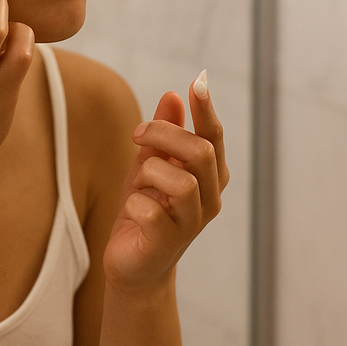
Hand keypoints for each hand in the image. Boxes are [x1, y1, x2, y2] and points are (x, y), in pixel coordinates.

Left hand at [102, 70, 228, 292]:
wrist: (132, 263)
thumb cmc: (145, 210)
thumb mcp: (150, 164)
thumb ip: (163, 134)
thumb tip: (173, 95)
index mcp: (209, 174)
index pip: (214, 136)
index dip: (206, 109)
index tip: (197, 82)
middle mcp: (210, 197)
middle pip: (199, 151)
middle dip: (164, 134)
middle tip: (137, 134)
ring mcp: (193, 221)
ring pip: (180, 180)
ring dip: (150, 172)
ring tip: (140, 185)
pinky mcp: (170, 241)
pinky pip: (149, 209)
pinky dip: (133, 203)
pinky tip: (133, 213)